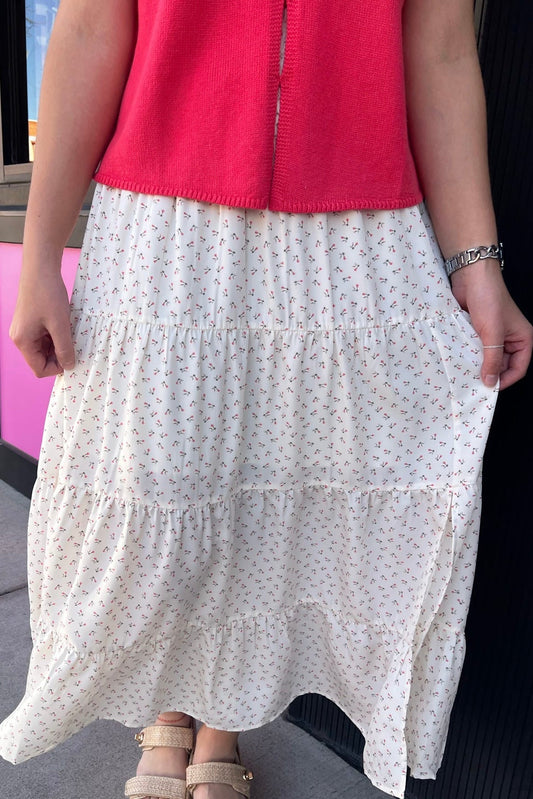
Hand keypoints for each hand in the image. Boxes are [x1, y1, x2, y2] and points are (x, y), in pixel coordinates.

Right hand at [9, 262, 75, 377]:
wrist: (41, 268)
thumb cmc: (47, 293)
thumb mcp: (60, 325)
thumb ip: (64, 348)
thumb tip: (69, 366)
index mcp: (23, 341)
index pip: (39, 369)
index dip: (57, 368)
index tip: (71, 357)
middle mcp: (20, 337)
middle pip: (41, 359)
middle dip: (58, 355)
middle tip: (73, 343)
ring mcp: (25, 329)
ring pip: (44, 348)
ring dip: (58, 345)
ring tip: (69, 332)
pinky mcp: (31, 322)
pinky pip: (44, 337)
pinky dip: (56, 336)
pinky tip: (65, 325)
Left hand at [450, 261, 532, 389]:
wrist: (471, 277)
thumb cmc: (489, 299)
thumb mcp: (492, 333)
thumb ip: (492, 359)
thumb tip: (490, 382)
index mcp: (522, 339)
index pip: (518, 369)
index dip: (505, 381)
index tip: (488, 389)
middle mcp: (509, 340)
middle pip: (502, 367)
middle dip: (489, 374)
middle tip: (474, 384)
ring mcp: (492, 337)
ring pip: (486, 359)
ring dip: (477, 365)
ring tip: (466, 373)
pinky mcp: (477, 333)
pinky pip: (475, 351)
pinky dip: (468, 356)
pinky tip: (460, 361)